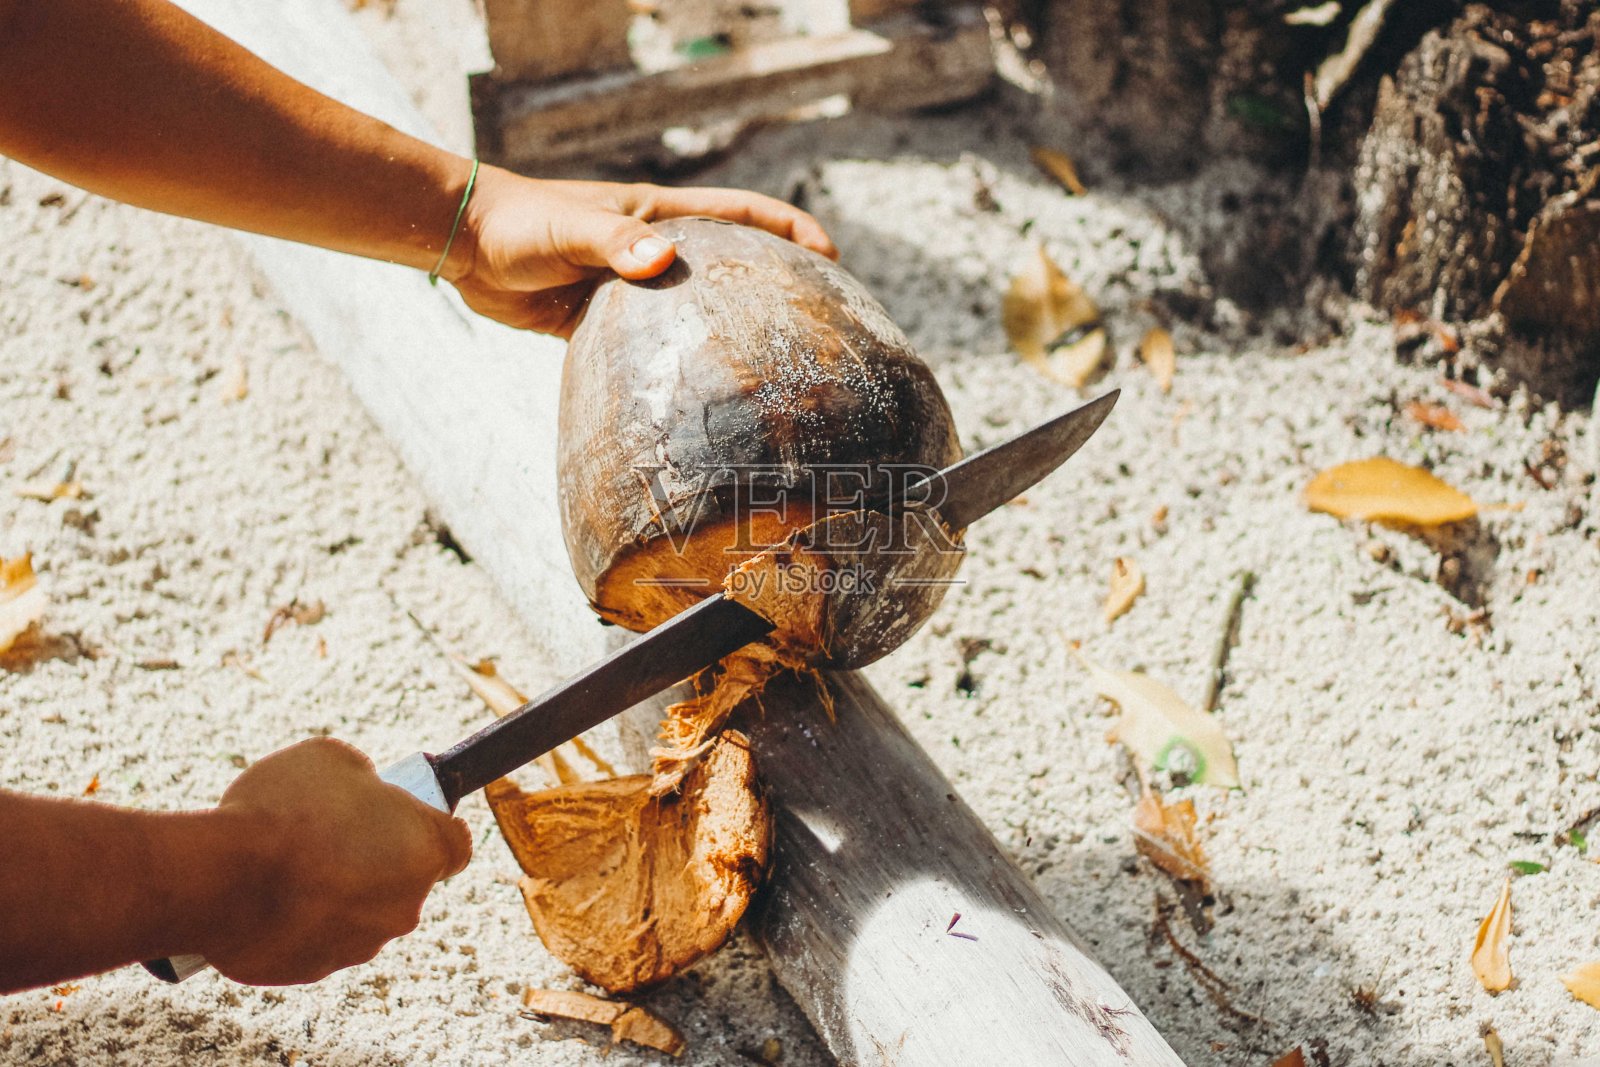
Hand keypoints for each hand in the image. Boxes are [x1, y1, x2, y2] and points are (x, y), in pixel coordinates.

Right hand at [200, 738, 470, 984]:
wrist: (221, 877)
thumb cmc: (284, 809)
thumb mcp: (331, 758)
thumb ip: (362, 776)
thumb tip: (361, 787)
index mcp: (426, 850)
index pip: (455, 845)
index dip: (430, 828)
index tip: (402, 818)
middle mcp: (405, 906)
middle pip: (402, 880)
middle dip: (375, 859)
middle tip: (329, 834)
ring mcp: (361, 944)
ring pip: (359, 913)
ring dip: (336, 892)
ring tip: (287, 865)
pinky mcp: (315, 970)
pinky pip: (315, 940)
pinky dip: (299, 922)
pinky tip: (266, 897)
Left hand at [445, 170, 837, 335]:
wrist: (464, 245)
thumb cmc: (520, 225)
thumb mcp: (569, 231)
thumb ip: (612, 245)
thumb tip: (662, 262)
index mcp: (657, 218)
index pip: (740, 213)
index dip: (789, 228)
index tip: (829, 255)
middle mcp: (653, 251)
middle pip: (728, 266)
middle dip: (772, 285)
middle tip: (817, 323)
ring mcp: (632, 288)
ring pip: (694, 311)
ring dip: (727, 333)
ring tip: (769, 369)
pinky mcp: (605, 323)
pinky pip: (653, 347)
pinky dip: (677, 366)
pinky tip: (698, 400)